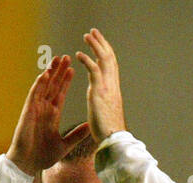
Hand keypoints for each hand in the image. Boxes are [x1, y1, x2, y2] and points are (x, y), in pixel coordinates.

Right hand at [6, 54, 91, 174]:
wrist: (28, 164)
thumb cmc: (42, 156)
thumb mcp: (65, 145)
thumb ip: (76, 135)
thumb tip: (90, 126)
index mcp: (52, 116)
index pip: (60, 94)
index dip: (66, 81)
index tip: (73, 70)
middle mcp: (44, 109)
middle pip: (52, 86)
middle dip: (59, 72)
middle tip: (67, 57)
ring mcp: (35, 109)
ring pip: (44, 86)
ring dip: (50, 73)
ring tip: (57, 59)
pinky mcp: (28, 112)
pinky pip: (34, 95)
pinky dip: (39, 84)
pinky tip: (46, 74)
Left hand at [75, 29, 126, 144]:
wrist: (114, 140)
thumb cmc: (110, 133)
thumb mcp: (106, 115)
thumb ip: (102, 105)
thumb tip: (100, 105)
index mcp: (113, 90)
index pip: (111, 67)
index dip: (106, 53)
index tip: (100, 43)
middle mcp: (112, 85)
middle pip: (109, 58)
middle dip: (101, 43)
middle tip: (94, 32)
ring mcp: (107, 87)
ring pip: (103, 60)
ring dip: (95, 45)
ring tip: (87, 35)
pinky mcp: (100, 91)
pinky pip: (93, 70)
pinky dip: (87, 60)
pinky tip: (79, 54)